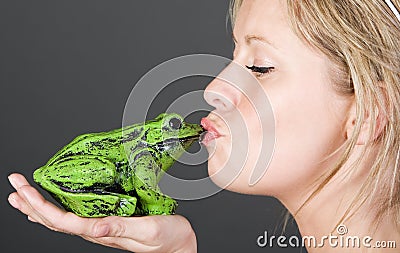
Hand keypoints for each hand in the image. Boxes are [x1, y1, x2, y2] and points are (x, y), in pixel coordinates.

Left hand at [7, 173, 196, 252]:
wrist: (180, 245)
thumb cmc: (168, 238)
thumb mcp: (147, 230)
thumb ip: (120, 227)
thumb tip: (93, 227)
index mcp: (103, 231)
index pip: (61, 220)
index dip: (38, 204)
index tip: (23, 188)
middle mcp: (98, 231)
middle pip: (54, 220)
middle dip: (31, 203)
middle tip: (14, 186)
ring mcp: (102, 228)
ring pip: (62, 219)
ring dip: (40, 207)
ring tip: (22, 197)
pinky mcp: (110, 222)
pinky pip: (76, 216)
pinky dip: (59, 209)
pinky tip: (55, 206)